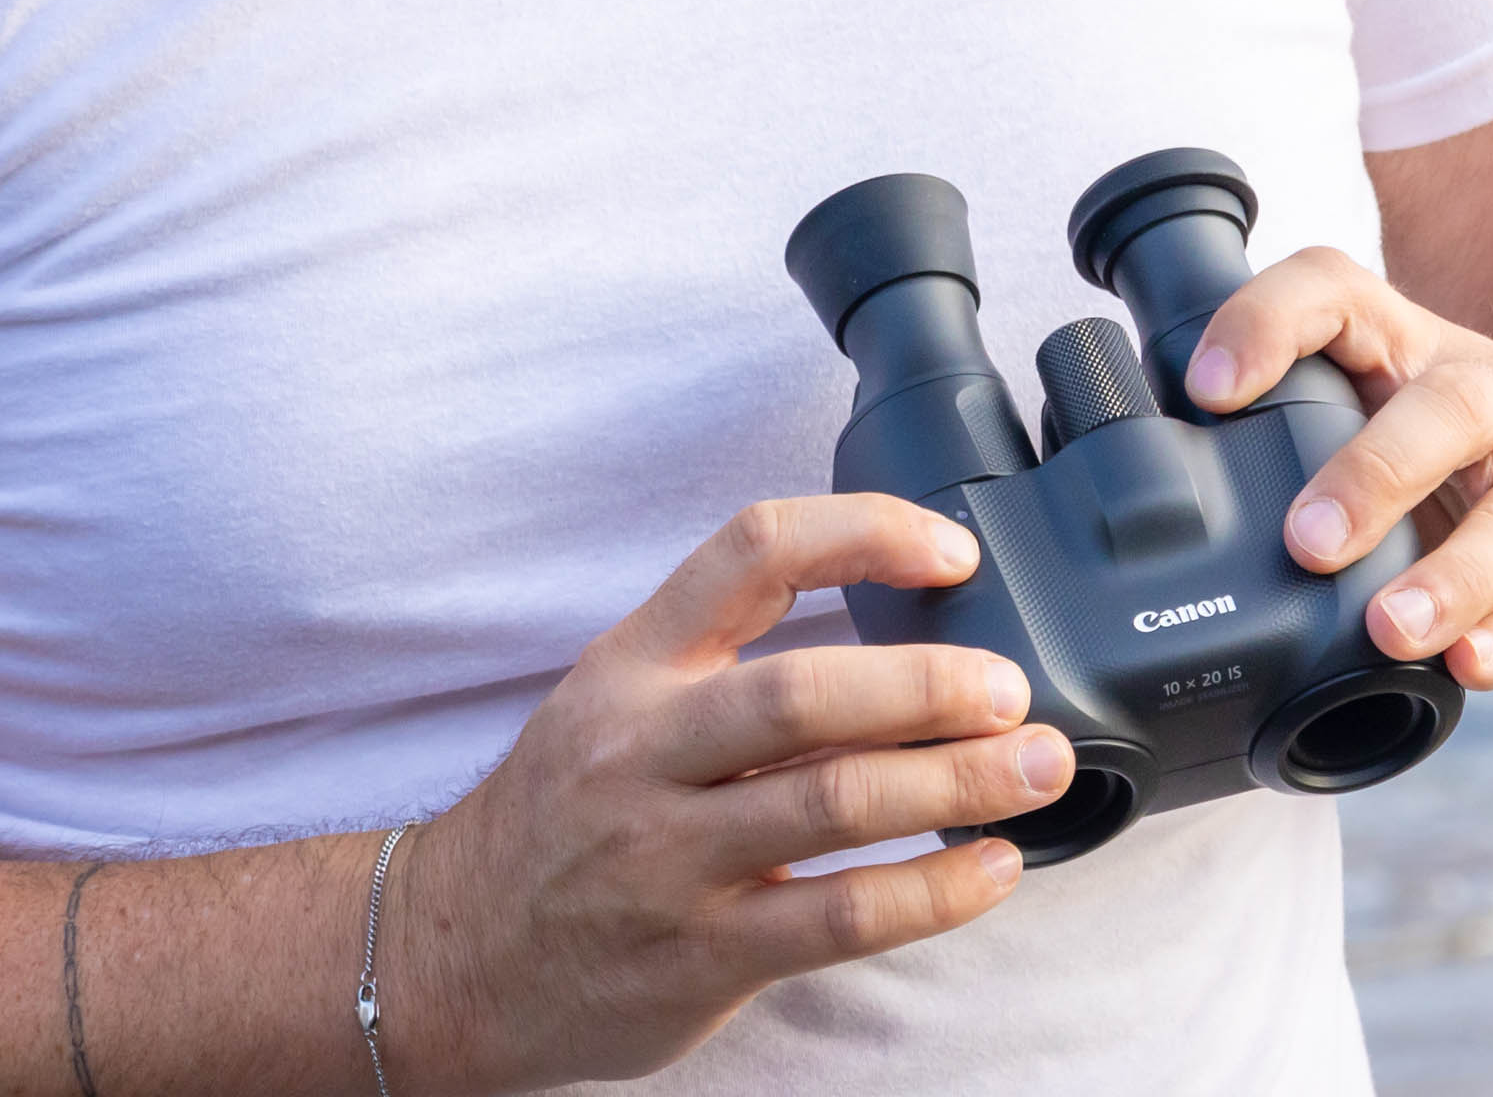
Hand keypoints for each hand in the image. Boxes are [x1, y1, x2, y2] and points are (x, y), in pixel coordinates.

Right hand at [389, 495, 1070, 1093]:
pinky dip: (933, 892)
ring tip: (1039, 768)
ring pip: (835, 802)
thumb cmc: (564, 814)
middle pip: (805, 693)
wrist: (453, 952)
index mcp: (634, 664)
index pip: (751, 554)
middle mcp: (645, 751)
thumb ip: (731, 664)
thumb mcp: (614, 701)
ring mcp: (669, 858)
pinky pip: (839, 920)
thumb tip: (909, 636)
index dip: (863, 534)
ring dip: (959, 782)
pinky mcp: (699, 956)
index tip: (951, 551)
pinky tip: (992, 870)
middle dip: (931, 684)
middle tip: (1013, 688)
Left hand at [1184, 249, 1492, 690]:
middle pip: (1450, 406)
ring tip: (1391, 628)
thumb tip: (1146, 491)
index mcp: (1415, 351)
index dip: (1268, 322)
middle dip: (1373, 474)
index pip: (1338, 293)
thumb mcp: (1375, 434)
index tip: (1205, 386)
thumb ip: (1283, 446)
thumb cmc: (1456, 477)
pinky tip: (1471, 664)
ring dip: (1451, 575)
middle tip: (1304, 542)